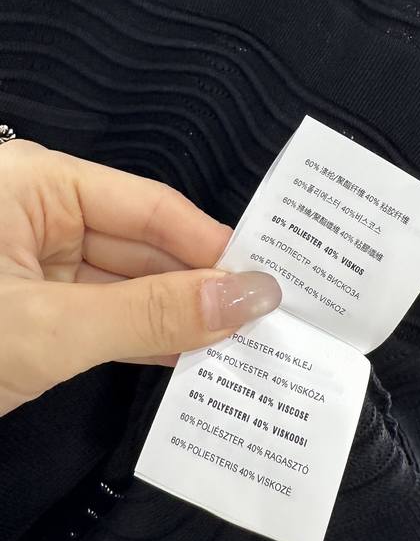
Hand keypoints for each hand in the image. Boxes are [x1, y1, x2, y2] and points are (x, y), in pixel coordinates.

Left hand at [0, 139, 280, 416]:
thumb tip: (247, 298)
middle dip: (198, 289)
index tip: (265, 281)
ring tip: (241, 344)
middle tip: (264, 322)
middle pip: (143, 246)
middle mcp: (41, 214)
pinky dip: (140, 337)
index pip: (149, 207)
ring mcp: (35, 263)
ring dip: (176, 319)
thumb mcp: (47, 329)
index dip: (211, 246)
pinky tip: (191, 356)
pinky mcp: (33, 309)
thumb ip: (149, 314)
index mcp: (38, 185)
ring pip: (125, 285)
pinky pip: (101, 314)